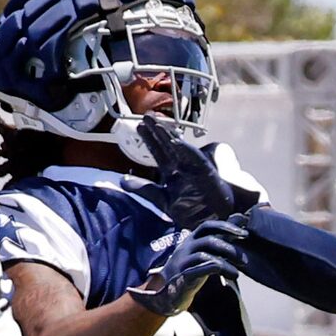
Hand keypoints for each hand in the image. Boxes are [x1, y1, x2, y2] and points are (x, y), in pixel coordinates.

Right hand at [127, 214, 246, 316]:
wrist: (166, 293)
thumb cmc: (190, 270)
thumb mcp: (205, 251)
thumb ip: (221, 237)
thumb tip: (241, 218)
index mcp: (191, 240)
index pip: (208, 226)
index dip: (226, 226)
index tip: (244, 234)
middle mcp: (185, 248)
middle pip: (208, 240)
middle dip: (229, 248)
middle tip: (245, 259)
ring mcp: (182, 262)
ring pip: (204, 256)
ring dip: (225, 264)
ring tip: (237, 273)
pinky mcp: (182, 278)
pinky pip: (198, 270)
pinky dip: (215, 271)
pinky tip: (228, 276)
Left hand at [138, 118, 259, 228]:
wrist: (213, 219)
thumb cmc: (191, 210)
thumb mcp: (162, 200)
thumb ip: (144, 189)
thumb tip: (122, 181)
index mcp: (171, 172)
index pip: (158, 152)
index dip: (150, 139)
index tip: (139, 126)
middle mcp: (182, 166)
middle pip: (167, 145)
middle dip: (157, 131)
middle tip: (147, 116)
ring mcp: (193, 167)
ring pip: (179, 147)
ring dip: (169, 135)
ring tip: (158, 124)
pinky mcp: (205, 171)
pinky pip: (194, 158)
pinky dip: (185, 150)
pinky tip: (175, 141)